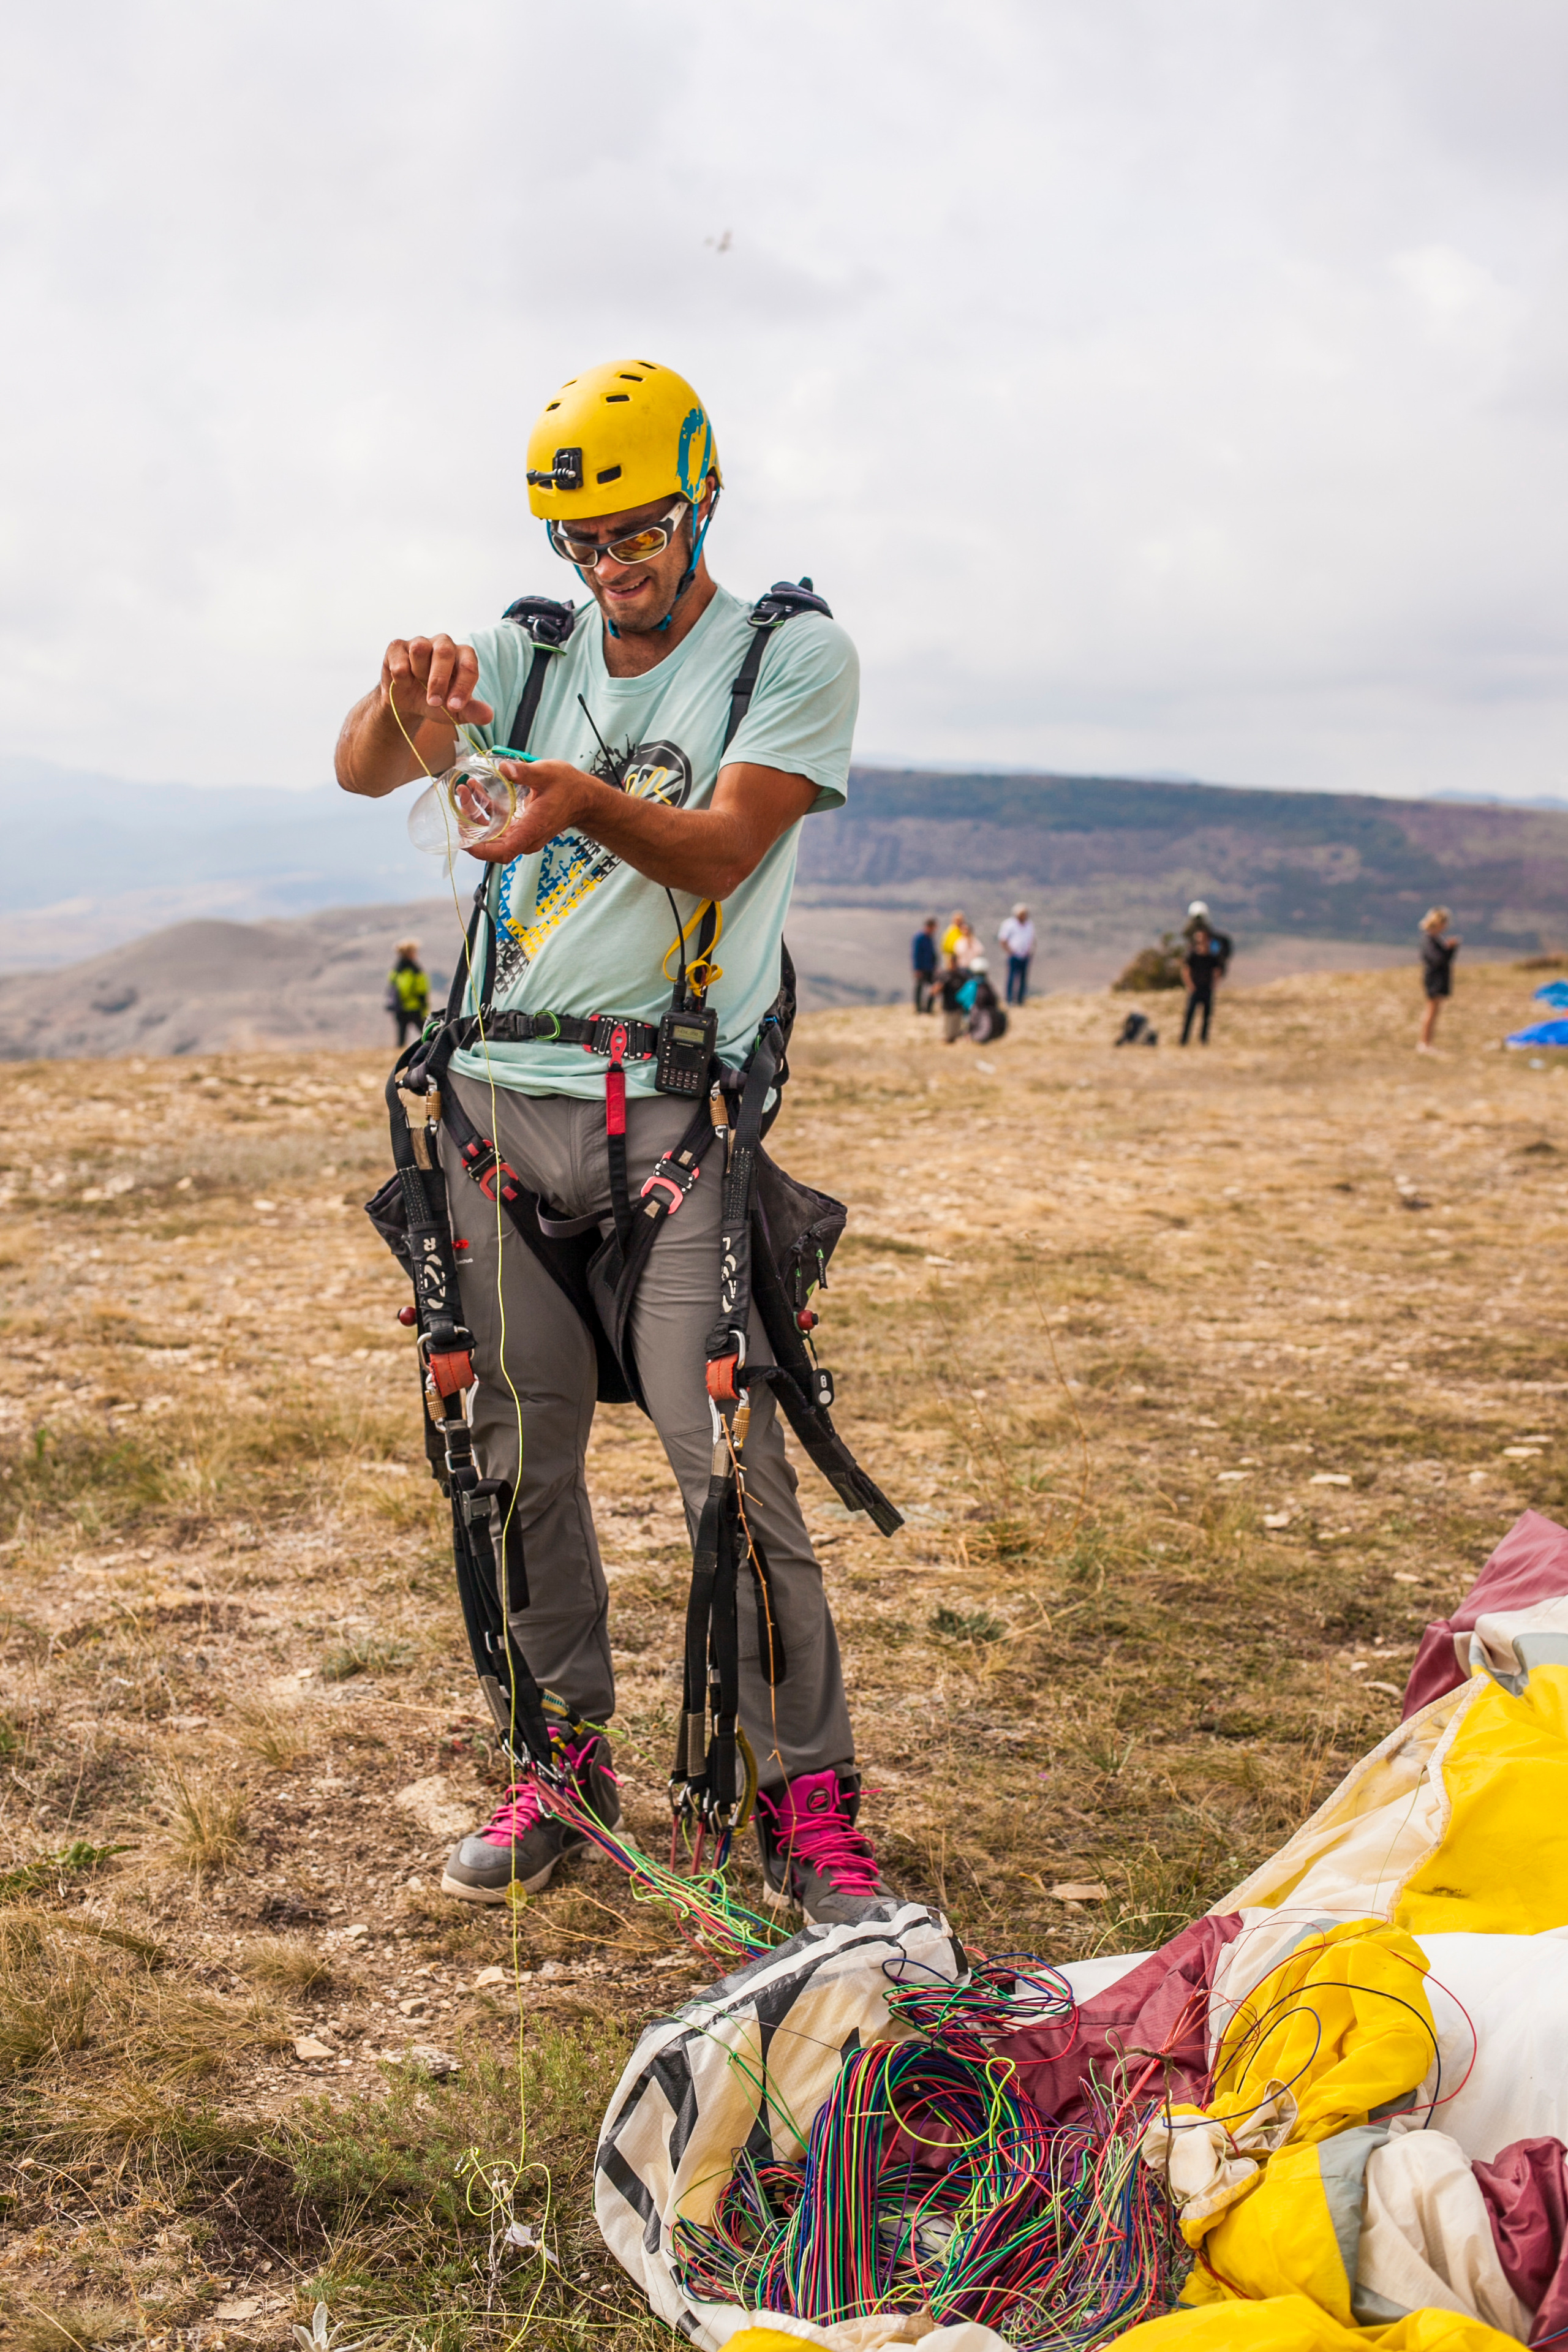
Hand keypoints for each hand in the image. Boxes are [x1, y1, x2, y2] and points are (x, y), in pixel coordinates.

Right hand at [381, 635, 493, 730]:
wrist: (407, 704)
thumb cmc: (436, 702)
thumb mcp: (454, 711)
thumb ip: (472, 711)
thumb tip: (488, 716)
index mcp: (462, 656)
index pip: (468, 665)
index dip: (463, 686)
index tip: (454, 707)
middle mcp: (443, 644)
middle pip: (444, 651)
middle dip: (439, 680)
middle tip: (435, 702)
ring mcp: (419, 642)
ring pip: (420, 649)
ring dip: (419, 673)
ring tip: (418, 684)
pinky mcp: (397, 647)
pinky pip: (400, 660)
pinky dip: (402, 678)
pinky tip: (403, 683)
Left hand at [464, 759, 600, 863]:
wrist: (583, 798)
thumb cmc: (569, 787)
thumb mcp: (547, 773)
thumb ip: (524, 772)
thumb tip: (504, 768)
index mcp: (532, 829)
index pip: (503, 851)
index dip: (480, 850)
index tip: (463, 837)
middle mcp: (525, 837)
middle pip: (490, 843)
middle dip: (470, 824)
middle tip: (461, 798)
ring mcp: (522, 835)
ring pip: (491, 834)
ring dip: (474, 815)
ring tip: (464, 790)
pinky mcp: (520, 828)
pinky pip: (496, 826)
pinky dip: (483, 810)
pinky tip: (475, 790)